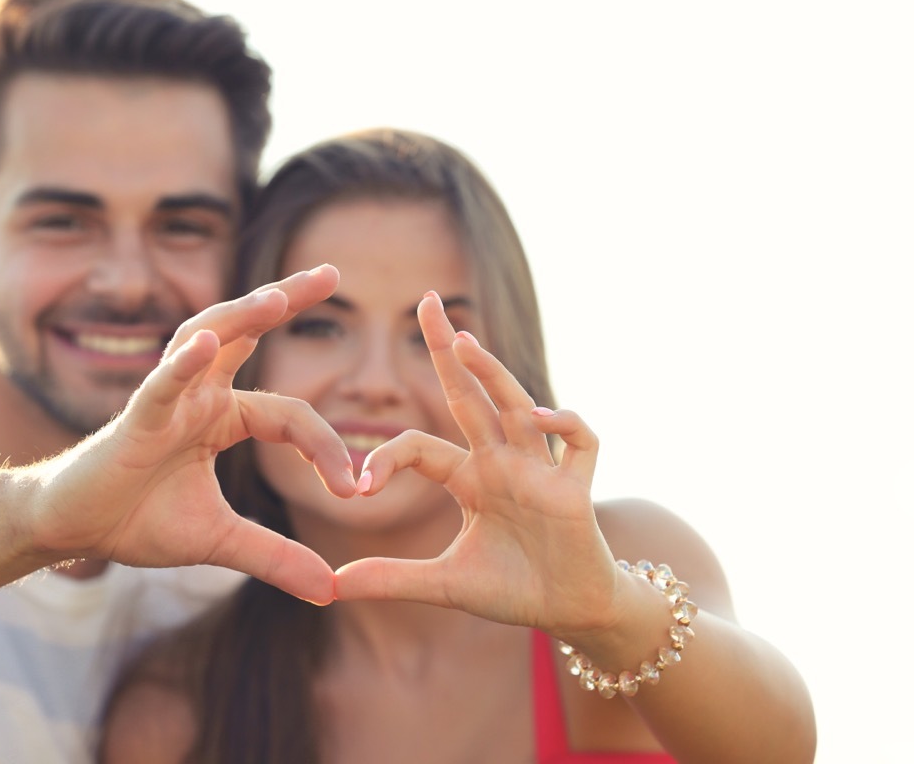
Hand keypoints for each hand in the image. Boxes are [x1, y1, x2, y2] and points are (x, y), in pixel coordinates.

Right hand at [26, 266, 353, 605]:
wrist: (72, 531)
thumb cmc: (138, 520)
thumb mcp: (222, 542)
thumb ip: (276, 558)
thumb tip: (331, 591)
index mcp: (222, 417)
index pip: (291, 415)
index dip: (327, 449)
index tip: (356, 491)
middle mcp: (198, 396)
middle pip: (246, 336)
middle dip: (286, 299)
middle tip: (331, 271)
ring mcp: (166, 402)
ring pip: (206, 343)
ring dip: (241, 316)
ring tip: (280, 296)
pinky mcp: (132, 421)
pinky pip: (160, 386)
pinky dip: (181, 366)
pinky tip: (205, 346)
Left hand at [334, 291, 621, 636]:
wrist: (572, 611)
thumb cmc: (514, 589)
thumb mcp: (447, 585)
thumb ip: (394, 579)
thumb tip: (332, 586)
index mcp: (471, 479)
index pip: (422, 446)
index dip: (388, 459)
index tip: (361, 488)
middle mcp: (503, 463)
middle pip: (472, 395)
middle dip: (450, 350)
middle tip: (426, 301)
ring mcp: (541, 471)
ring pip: (519, 407)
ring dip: (495, 375)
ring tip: (467, 343)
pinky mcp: (577, 489)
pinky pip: (581, 442)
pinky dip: (566, 424)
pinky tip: (540, 417)